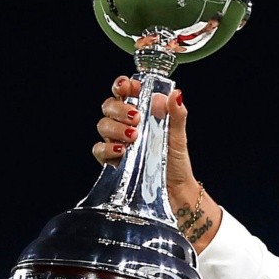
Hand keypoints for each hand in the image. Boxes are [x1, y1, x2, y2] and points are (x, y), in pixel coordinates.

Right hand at [92, 75, 221, 250]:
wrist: (174, 192)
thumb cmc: (175, 163)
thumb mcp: (179, 136)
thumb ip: (176, 114)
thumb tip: (175, 94)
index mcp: (141, 114)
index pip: (125, 92)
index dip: (122, 86)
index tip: (126, 86)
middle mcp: (125, 126)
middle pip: (109, 106)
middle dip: (120, 108)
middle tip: (136, 118)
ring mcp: (117, 143)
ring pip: (103, 125)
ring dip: (116, 127)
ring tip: (134, 136)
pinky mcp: (111, 162)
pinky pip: (99, 150)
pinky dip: (107, 147)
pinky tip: (122, 151)